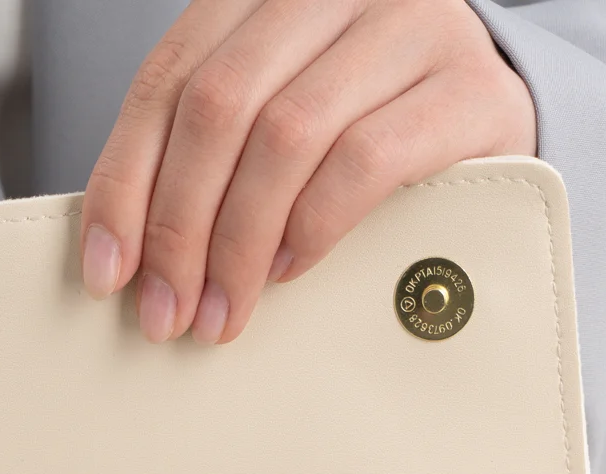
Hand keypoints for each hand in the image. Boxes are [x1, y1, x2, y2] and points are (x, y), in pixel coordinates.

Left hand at [81, 0, 535, 343]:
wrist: (498, 120)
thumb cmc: (371, 135)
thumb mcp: (277, 127)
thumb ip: (211, 158)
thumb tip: (127, 256)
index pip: (168, 80)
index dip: (125, 182)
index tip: (107, 272)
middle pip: (219, 105)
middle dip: (179, 226)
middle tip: (167, 312)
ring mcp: (407, 26)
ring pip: (286, 133)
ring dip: (239, 241)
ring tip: (223, 312)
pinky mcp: (468, 88)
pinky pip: (366, 158)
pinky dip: (313, 224)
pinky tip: (289, 270)